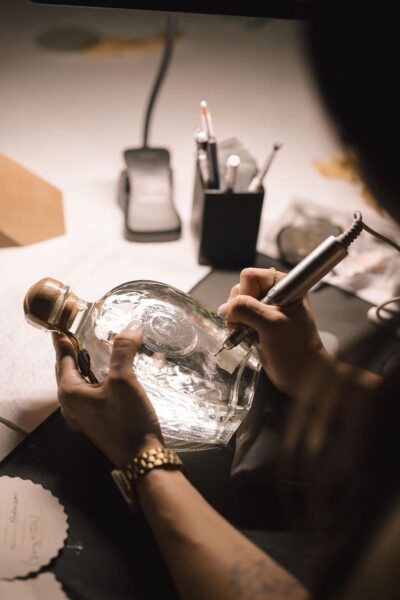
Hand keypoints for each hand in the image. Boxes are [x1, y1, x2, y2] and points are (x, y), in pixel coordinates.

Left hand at [53, 329, 162, 467]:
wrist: (141, 456)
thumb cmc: (127, 419)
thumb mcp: (124, 380)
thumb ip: (124, 350)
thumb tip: (132, 325)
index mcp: (69, 392)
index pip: (63, 358)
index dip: (63, 340)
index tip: (62, 324)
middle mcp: (70, 403)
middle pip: (68, 369)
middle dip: (72, 350)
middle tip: (78, 331)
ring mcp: (82, 413)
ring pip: (79, 381)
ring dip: (85, 363)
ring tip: (92, 346)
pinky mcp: (95, 419)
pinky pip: (89, 391)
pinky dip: (94, 376)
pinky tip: (108, 371)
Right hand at [218, 267, 330, 396]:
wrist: (302, 375)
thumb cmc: (295, 349)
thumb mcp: (272, 324)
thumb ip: (247, 310)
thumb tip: (224, 309)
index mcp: (282, 284)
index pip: (249, 276)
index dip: (246, 294)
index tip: (256, 313)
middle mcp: (272, 292)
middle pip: (239, 290)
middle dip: (239, 311)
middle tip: (252, 327)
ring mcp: (264, 308)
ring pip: (235, 305)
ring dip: (238, 323)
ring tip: (252, 336)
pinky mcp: (257, 323)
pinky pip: (236, 319)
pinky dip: (238, 330)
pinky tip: (250, 340)